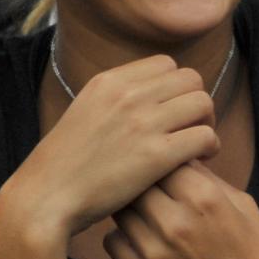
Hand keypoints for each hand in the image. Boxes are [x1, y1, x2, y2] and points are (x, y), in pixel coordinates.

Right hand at [3, 55, 218, 242]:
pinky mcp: (156, 155)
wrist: (49, 193)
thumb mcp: (85, 110)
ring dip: (206, 123)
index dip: (175, 87)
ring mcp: (142, 123)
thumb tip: (152, 95)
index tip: (172, 111)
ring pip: (202, 103)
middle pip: (190, 79)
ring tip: (196, 146)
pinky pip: (205, 136)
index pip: (166, 64)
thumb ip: (117, 98)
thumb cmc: (68, 160)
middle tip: (189, 128)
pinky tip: (197, 161)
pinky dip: (209, 148)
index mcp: (109, 80)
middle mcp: (127, 94)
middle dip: (195, 103)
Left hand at [104, 161, 258, 258]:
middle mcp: (176, 222)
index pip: (161, 159)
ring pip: (120, 211)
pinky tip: (140, 240)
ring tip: (147, 216)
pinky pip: (112, 242)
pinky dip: (121, 238)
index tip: (165, 168)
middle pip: (135, 183)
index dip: (162, 162)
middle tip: (151, 192)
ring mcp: (156, 251)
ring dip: (130, 210)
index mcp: (203, 198)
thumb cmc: (252, 250)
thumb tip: (176, 154)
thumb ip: (205, 177)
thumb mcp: (241, 204)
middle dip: (142, 183)